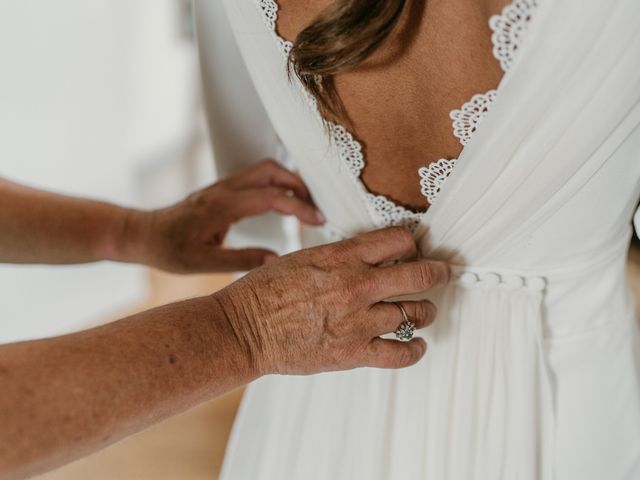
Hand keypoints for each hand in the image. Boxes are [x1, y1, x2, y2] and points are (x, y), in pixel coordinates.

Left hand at [121, 159, 323, 272]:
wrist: (144, 234)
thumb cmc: (169, 250)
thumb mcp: (203, 263)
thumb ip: (240, 261)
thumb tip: (277, 260)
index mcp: (223, 206)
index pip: (272, 197)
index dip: (300, 207)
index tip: (319, 220)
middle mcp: (225, 189)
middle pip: (272, 170)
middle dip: (300, 185)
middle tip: (316, 209)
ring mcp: (223, 186)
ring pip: (265, 170)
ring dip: (289, 182)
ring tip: (305, 205)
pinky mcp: (222, 189)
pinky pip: (256, 177)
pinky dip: (277, 184)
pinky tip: (283, 202)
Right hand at [213, 227, 450, 374]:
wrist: (243, 329)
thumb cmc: (266, 291)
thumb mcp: (304, 257)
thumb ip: (341, 256)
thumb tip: (368, 256)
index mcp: (343, 257)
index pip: (399, 240)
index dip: (412, 243)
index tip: (414, 249)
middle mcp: (358, 286)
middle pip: (420, 274)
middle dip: (438, 271)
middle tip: (445, 272)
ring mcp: (359, 321)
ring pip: (416, 313)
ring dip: (425, 310)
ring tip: (425, 311)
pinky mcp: (354, 353)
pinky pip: (401, 353)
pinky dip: (416, 350)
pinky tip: (418, 345)